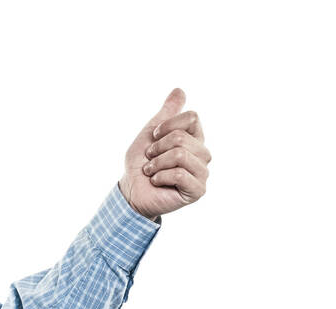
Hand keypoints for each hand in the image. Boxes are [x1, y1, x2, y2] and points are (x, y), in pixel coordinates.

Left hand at [119, 88, 210, 220]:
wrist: (132, 190)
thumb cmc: (141, 163)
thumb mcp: (151, 132)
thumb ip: (167, 113)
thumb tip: (180, 90)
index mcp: (195, 138)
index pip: (192, 118)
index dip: (167, 125)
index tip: (154, 137)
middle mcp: (202, 154)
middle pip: (182, 137)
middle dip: (157, 147)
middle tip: (149, 159)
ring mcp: (202, 173)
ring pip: (180, 155)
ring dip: (157, 163)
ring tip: (150, 171)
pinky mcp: (198, 190)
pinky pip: (179, 174)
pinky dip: (161, 176)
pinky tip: (156, 181)